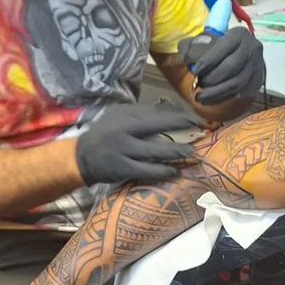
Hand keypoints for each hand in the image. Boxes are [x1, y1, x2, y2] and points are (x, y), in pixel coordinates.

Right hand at [75, 105, 199, 185]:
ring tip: (192, 154)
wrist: (82, 156)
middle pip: (158, 127)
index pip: (157, 113)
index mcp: (126, 115)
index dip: (179, 116)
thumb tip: (171, 112)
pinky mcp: (122, 168)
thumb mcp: (119, 116)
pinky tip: (175, 171)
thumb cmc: (105, 133)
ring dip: (175, 152)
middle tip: (202, 132)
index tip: (198, 119)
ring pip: (154, 150)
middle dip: (182, 128)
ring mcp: (123, 150)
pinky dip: (162, 170)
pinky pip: (146, 170)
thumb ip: (141, 114)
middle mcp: (124, 130)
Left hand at [178, 28, 264, 105]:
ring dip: (215, 93)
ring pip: (236, 84)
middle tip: (198, 83)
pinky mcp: (256, 83)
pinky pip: (239, 94)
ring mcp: (256, 67)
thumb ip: (193, 45)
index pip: (223, 48)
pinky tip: (210, 100)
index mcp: (239, 35)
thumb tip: (188, 58)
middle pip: (231, 67)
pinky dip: (221, 98)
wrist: (240, 55)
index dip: (208, 61)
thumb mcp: (207, 40)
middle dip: (211, 78)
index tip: (195, 71)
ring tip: (200, 96)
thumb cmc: (219, 47)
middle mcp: (252, 49)